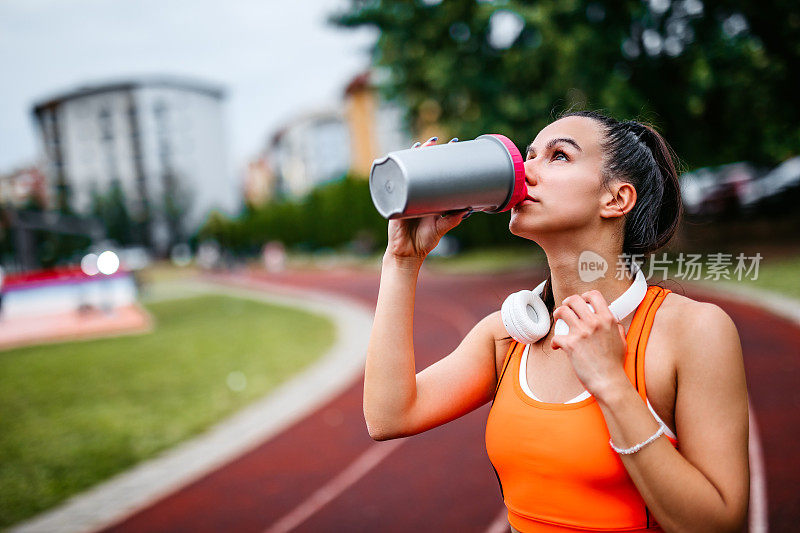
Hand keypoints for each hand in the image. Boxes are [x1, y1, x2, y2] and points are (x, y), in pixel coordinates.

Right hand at [385, 137, 467, 262]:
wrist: (406, 253)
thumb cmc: (424, 241)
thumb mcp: (441, 228)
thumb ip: (452, 219)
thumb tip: (468, 209)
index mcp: (431, 197)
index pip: (437, 173)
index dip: (443, 160)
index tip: (453, 147)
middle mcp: (418, 193)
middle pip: (422, 167)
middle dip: (429, 152)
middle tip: (438, 141)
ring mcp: (406, 195)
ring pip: (409, 170)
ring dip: (413, 156)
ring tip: (421, 145)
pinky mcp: (395, 200)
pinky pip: (394, 182)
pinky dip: (395, 169)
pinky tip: (397, 158)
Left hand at [550, 290, 628, 399]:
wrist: (609, 382)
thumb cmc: (615, 365)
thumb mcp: (622, 341)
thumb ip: (616, 328)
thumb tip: (612, 321)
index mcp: (607, 320)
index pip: (594, 295)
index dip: (585, 296)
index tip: (581, 301)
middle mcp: (594, 323)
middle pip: (574, 300)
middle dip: (567, 303)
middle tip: (566, 309)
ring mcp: (581, 333)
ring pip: (562, 312)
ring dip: (557, 315)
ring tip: (558, 321)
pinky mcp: (570, 345)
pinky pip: (556, 337)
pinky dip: (555, 342)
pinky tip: (558, 347)